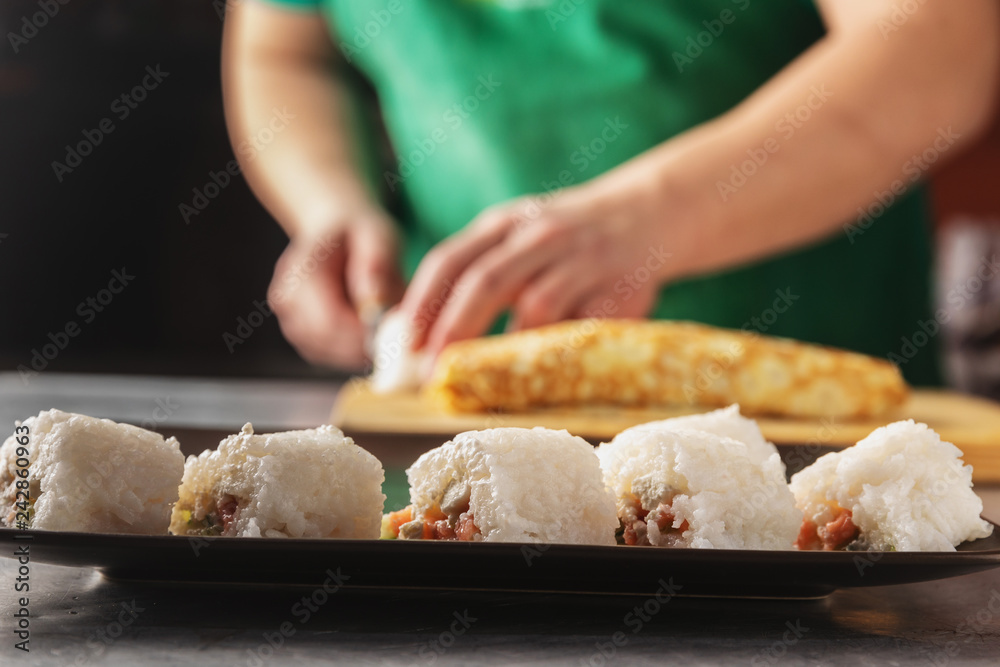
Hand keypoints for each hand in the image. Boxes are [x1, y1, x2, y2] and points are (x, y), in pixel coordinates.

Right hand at [268, 210, 402, 369]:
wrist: (336, 234)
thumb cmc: (360, 234)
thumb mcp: (377, 235)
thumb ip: (376, 264)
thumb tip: (374, 299)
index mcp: (301, 271)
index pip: (327, 321)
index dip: (362, 335)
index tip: (395, 331)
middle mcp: (287, 299)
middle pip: (326, 342)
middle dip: (364, 344)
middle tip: (397, 332)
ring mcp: (290, 321)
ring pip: (328, 354)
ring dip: (359, 348)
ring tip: (383, 324)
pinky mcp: (301, 336)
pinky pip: (328, 356)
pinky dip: (352, 350)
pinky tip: (368, 330)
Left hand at [401, 178, 677, 358]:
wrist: (647, 213)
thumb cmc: (567, 239)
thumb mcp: (520, 237)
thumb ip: (482, 271)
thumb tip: (428, 334)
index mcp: (505, 224)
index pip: (452, 260)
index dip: (424, 302)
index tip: (407, 342)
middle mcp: (540, 235)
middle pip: (486, 281)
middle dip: (455, 329)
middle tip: (434, 371)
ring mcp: (581, 258)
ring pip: (536, 305)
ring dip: (507, 348)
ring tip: (485, 381)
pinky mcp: (618, 285)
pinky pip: (583, 325)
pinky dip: (559, 350)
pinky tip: (543, 372)